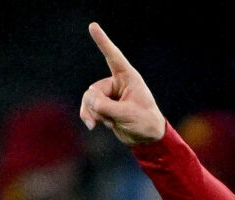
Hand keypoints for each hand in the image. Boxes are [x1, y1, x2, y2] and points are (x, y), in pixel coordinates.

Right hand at [80, 23, 165, 144]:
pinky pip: (88, 109)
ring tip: (105, 124)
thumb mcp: (127, 115)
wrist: (146, 138)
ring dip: (93, 114)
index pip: (113, 56)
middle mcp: (117, 83)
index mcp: (128, 77)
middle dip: (97, 106)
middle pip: (94, 90)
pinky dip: (90, 117)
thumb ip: (107, 108)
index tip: (93, 26)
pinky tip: (94, 127)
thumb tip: (89, 101)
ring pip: (89, 99)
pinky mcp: (104, 106)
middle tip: (109, 120)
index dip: (103, 41)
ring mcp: (109, 95)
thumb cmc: (145, 122)